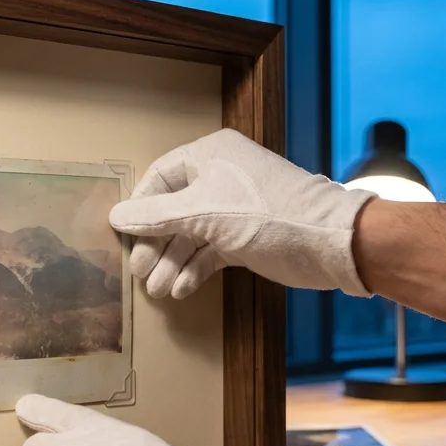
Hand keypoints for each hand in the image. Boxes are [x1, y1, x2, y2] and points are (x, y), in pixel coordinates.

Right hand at [109, 128, 375, 298]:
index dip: (139, 208)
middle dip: (156, 243)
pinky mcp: (244, 238)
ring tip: (158, 290)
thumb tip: (116, 216)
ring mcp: (233, 209)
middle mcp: (219, 178)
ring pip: (190, 235)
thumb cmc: (265, 215)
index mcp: (210, 155)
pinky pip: (209, 251)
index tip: (123, 237)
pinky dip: (194, 269)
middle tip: (140, 272)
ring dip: (173, 262)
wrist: (328, 243)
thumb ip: (156, 216)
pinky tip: (181, 288)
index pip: (160, 178)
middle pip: (172, 210)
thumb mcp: (203, 212)